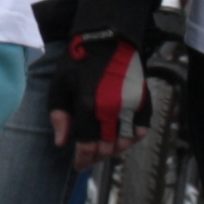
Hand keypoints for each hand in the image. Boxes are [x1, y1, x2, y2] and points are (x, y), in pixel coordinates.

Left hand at [49, 32, 147, 155]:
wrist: (108, 38)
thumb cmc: (79, 61)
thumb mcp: (60, 84)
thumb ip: (59, 114)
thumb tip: (61, 142)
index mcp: (88, 104)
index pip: (87, 144)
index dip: (82, 159)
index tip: (78, 165)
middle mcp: (111, 109)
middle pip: (107, 147)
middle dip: (96, 157)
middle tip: (89, 158)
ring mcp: (130, 106)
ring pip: (125, 142)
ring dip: (113, 150)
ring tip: (103, 149)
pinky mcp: (143, 101)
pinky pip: (142, 129)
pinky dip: (133, 138)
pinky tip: (123, 138)